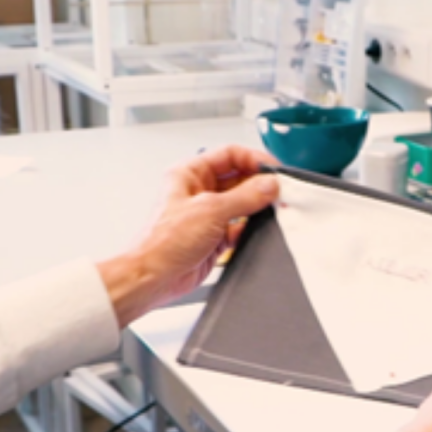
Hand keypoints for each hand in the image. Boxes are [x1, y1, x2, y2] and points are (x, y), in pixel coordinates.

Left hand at [98, 146, 278, 327]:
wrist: (153, 277)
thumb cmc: (162, 242)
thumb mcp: (210, 211)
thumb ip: (244, 196)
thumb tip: (268, 185)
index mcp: (190, 173)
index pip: (230, 154)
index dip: (254, 159)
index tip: (273, 170)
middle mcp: (198, 191)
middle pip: (238, 177)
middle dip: (259, 183)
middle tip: (278, 190)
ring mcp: (207, 215)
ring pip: (241, 203)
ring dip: (257, 206)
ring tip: (272, 207)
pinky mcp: (214, 237)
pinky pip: (240, 226)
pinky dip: (251, 227)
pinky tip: (258, 228)